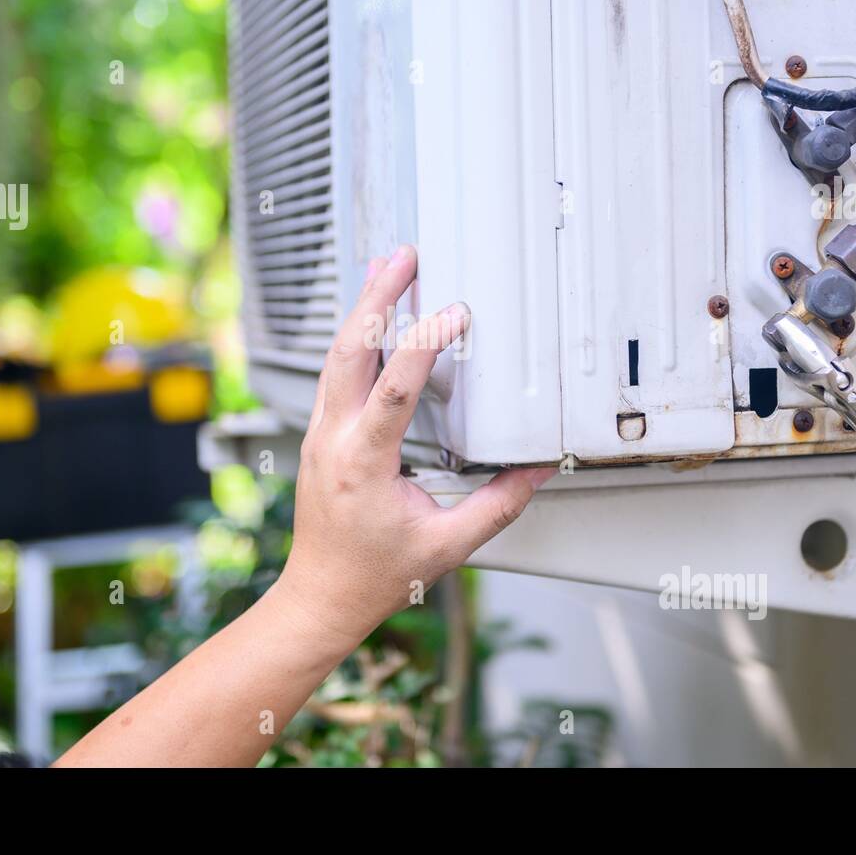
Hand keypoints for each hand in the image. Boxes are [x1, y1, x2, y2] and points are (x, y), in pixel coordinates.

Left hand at [269, 244, 553, 649]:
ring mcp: (320, 434)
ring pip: (336, 356)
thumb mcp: (447, 547)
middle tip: (404, 257)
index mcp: (362, 463)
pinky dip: (354, 338)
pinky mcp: (319, 435)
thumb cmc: (373, 576)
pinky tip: (369, 318)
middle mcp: (333, 440)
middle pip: (349, 352)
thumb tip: (536, 470)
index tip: (453, 314)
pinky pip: (334, 373)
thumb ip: (497, 506)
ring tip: (387, 268)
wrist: (320, 597)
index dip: (423, 345)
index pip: (393, 390)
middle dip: (377, 298)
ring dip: (362, 309)